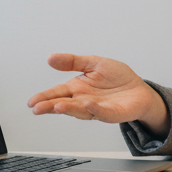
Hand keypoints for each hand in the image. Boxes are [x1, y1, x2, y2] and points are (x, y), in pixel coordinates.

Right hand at [27, 54, 167, 133]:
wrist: (139, 90)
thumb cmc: (117, 78)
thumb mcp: (94, 63)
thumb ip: (72, 61)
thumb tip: (51, 58)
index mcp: (78, 88)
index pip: (57, 92)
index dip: (44, 97)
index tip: (32, 102)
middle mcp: (84, 100)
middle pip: (64, 104)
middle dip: (50, 106)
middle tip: (37, 108)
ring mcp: (97, 108)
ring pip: (80, 110)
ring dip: (69, 109)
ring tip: (58, 106)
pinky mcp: (112, 113)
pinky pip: (102, 112)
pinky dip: (95, 108)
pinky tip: (88, 104)